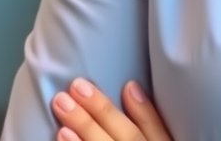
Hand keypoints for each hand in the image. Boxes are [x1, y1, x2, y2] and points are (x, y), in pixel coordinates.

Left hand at [51, 77, 172, 140]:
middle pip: (126, 139)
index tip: (128, 84)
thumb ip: (151, 122)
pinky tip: (61, 136)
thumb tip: (131, 87)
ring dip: (83, 130)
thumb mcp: (159, 139)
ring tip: (62, 108)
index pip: (150, 131)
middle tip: (76, 86)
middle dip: (101, 113)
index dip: (142, 110)